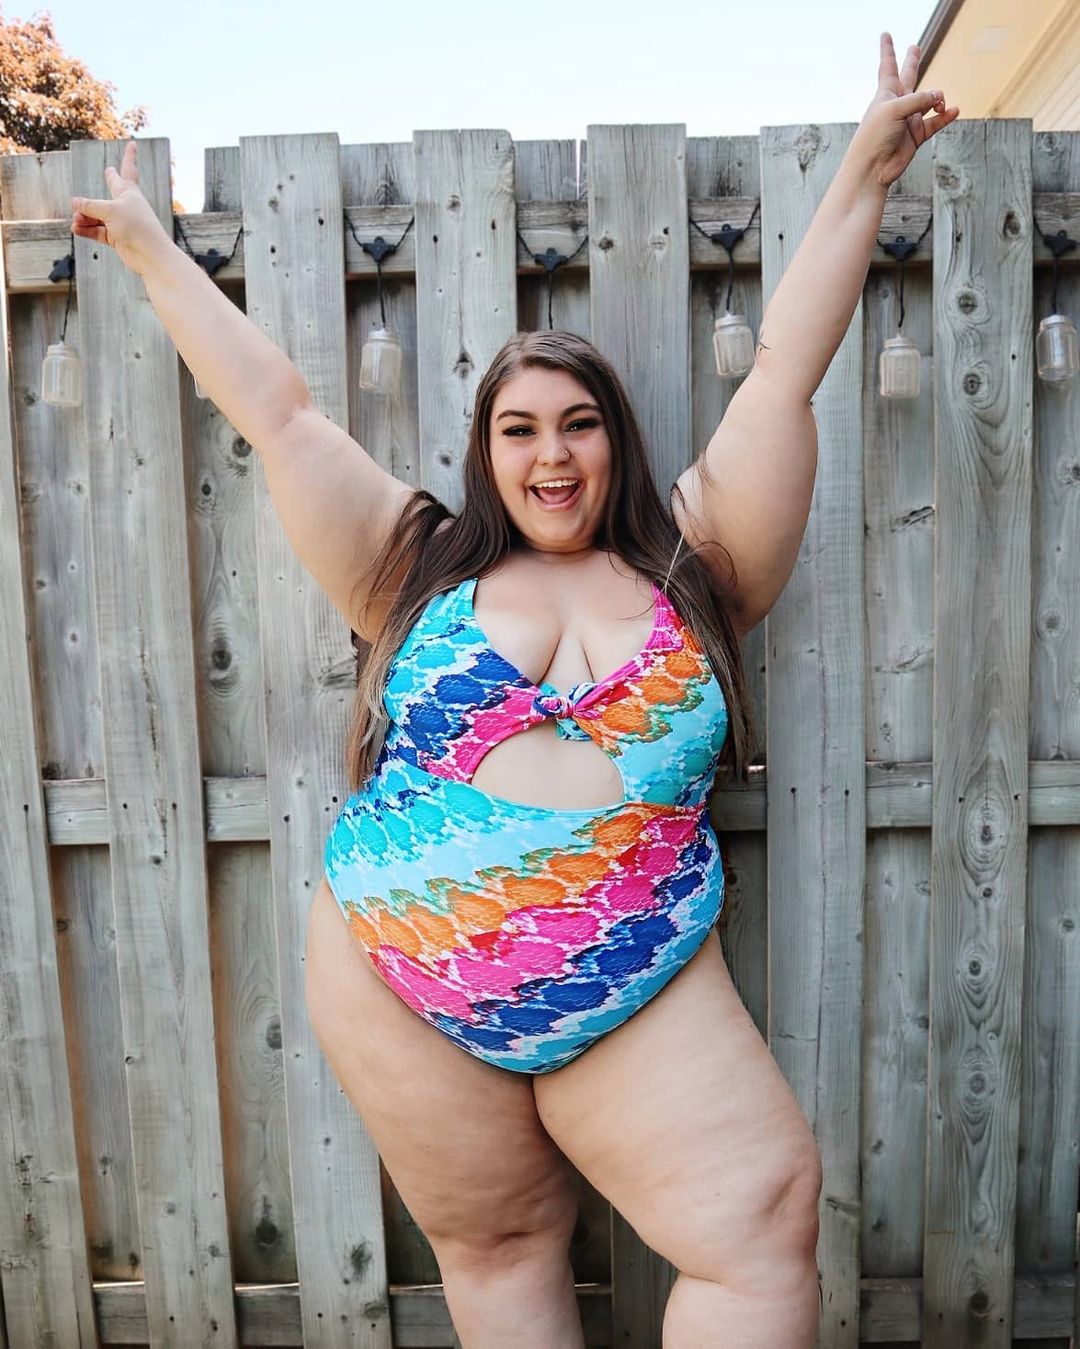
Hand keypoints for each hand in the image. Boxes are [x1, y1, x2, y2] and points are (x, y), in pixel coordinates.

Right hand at [69, 140, 171, 275]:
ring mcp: (121, 222)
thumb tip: (74, 203)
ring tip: (76, 220)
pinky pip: (98, 230)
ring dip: (85, 217)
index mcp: (129, 192)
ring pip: (98, 214)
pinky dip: (87, 229)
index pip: (127, 169)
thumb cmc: (136, 227)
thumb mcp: (109, 210)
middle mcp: (126, 205)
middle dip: (112, 179)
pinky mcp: (117, 238)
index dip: (129, 156)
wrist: (150, 255)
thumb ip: (89, 205)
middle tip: (109, 170)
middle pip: (113, 189)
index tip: (133, 143)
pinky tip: (76, 228)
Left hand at [852, 33, 959, 187]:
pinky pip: (935, 122)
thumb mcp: (895, 110)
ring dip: (938, 99)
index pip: (888, 65)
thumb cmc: (875, 136)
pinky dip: (945, 116)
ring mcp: (908, 119)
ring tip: (940, 103)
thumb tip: (939, 97)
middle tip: (914, 48)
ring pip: (928, 101)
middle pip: (908, 77)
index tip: (885, 34)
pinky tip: (953, 110)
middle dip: (911, 62)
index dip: (887, 49)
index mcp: (886, 93)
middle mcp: (898, 104)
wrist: (872, 168)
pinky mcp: (916, 136)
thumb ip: (918, 99)